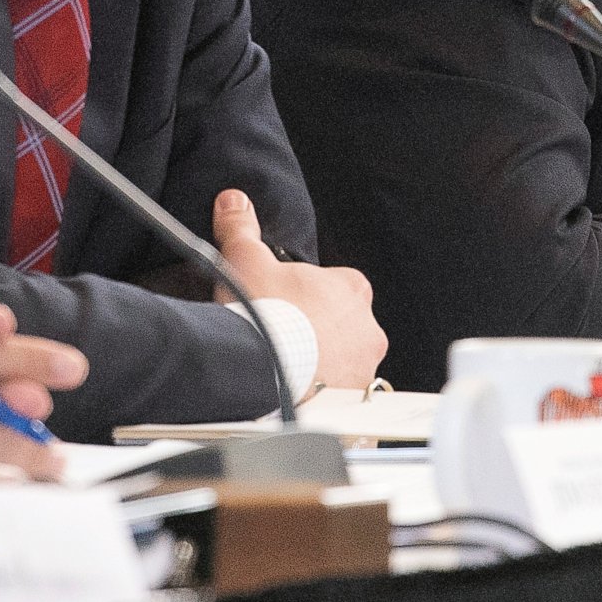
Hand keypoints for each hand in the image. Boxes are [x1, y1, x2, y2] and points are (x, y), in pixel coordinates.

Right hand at [211, 189, 385, 391]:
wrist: (264, 374)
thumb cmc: (262, 314)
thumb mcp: (243, 260)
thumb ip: (241, 229)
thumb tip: (234, 201)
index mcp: (352, 288)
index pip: (336, 285)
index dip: (306, 294)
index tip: (283, 304)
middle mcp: (368, 327)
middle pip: (342, 325)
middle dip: (317, 332)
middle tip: (282, 338)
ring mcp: (364, 368)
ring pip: (343, 362)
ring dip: (320, 365)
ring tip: (285, 370)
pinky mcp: (354, 401)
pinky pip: (339, 396)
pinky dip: (322, 396)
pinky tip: (296, 395)